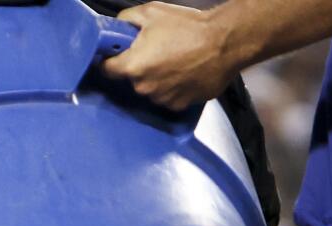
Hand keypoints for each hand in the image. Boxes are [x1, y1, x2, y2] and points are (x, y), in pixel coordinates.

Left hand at [102, 4, 241, 111]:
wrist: (225, 43)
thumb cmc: (189, 27)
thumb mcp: (152, 12)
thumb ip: (126, 20)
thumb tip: (116, 28)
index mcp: (132, 66)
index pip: (106, 69)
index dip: (110, 59)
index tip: (116, 54)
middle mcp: (143, 87)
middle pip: (131, 79)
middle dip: (139, 66)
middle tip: (156, 51)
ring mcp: (161, 99)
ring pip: (150, 89)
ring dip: (157, 78)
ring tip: (175, 61)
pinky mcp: (179, 105)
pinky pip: (169, 97)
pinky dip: (173, 88)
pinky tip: (184, 72)